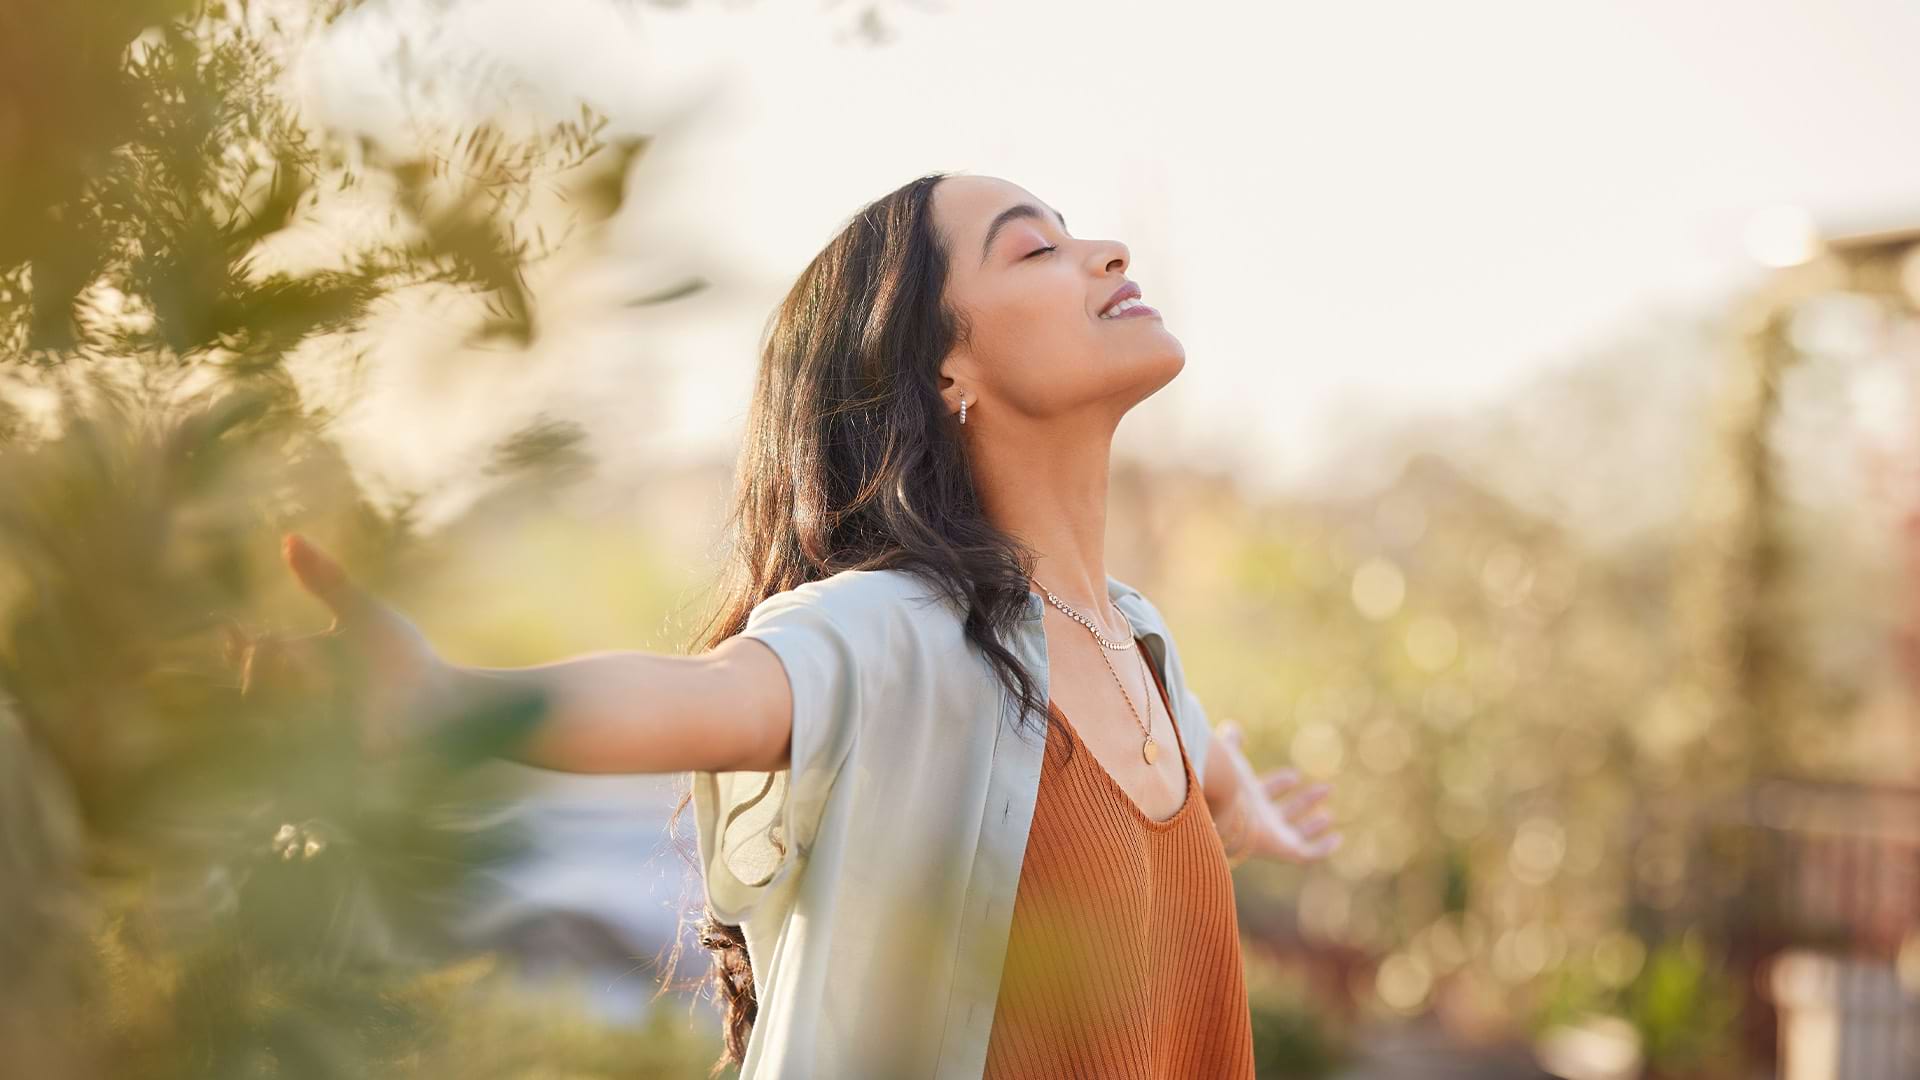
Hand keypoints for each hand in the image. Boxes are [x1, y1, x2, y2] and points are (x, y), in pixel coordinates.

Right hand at [224, 532, 454, 757]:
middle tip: (289, 650)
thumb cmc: (404, 658)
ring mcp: (310, 734)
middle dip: (263, 664)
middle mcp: (298, 701)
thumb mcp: (362, 613)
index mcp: (301, 665)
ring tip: (320, 677)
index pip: (251, 659)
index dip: (236, 648)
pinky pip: (295, 747)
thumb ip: (326, 580)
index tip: (231, 629)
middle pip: (252, 686)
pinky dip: (308, 720)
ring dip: (289, 690)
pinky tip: (331, 704)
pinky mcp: (327, 761)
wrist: (445, 701)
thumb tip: (288, 538)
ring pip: (267, 716)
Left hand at [1213, 721, 1340, 865]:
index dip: (1280, 784)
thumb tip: (1232, 727)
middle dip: (1304, 802)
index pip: (1266, 792)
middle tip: (1326, 789)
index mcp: (1246, 799)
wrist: (1223, 807)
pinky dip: (1322, 848)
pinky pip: (1307, 853)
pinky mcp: (1284, 849)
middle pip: (1284, 813)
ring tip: (1329, 815)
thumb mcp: (1230, 757)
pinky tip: (1336, 839)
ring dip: (1313, 825)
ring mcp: (1272, 836)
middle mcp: (1259, 819)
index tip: (1295, 775)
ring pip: (1296, 834)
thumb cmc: (1225, 781)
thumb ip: (1231, 744)